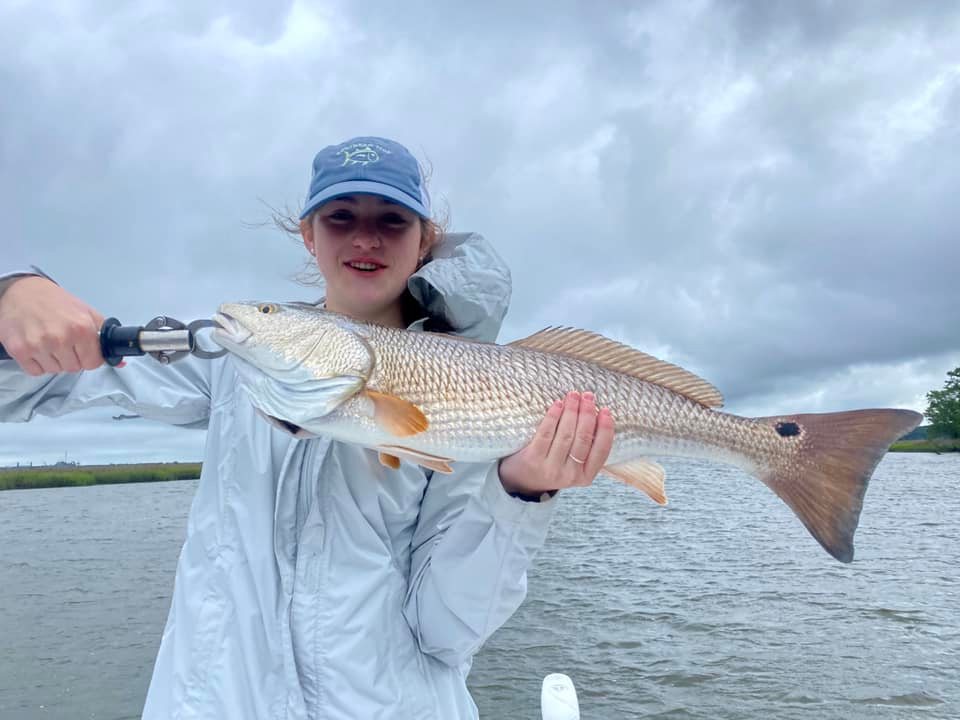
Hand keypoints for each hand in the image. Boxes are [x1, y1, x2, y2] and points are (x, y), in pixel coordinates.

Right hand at [0, 276, 111, 375]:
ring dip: (54, 360)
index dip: (90, 358)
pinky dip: (37, 363)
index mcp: (81, 328)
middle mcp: (60, 338)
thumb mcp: (86, 312)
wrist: (21, 291)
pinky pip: (36, 371)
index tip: (84, 351)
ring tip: (49, 341)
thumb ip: (104, 335)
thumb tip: (120, 360)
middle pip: (74, 368)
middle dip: (72, 358)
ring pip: (55, 370)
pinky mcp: (20, 351)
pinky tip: (37, 346)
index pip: (93, 363)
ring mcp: (39, 346)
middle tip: (64, 342)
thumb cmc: (54, 301)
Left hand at [499, 391, 614, 496]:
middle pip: (583, 439)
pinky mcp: (534, 459)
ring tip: (574, 396)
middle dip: (587, 414)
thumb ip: (587, 448)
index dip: (605, 429)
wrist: (522, 480)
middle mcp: (570, 475)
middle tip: (588, 397)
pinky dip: (553, 416)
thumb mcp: (574, 465)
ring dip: (572, 411)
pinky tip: (558, 404)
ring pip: (566, 434)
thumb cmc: (554, 465)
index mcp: (586, 476)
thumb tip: (597, 415)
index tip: (606, 411)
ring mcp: (551, 468)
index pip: (601, 451)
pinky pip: (546, 433)